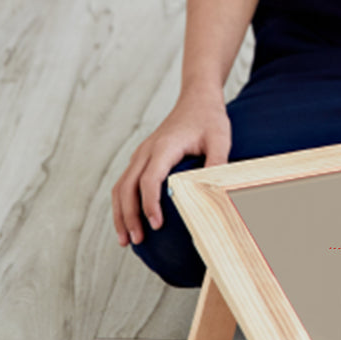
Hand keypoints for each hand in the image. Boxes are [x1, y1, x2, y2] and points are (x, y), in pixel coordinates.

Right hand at [111, 91, 231, 247]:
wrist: (196, 98)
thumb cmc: (210, 119)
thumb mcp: (220, 139)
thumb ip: (217, 163)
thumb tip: (216, 192)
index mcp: (164, 146)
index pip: (149, 179)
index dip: (149, 203)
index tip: (155, 224)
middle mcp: (146, 151)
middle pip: (127, 187)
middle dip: (129, 216)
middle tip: (137, 241)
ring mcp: (141, 154)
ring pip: (120, 187)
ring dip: (120, 214)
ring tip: (126, 240)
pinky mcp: (142, 158)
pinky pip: (125, 183)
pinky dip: (123, 204)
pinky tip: (130, 222)